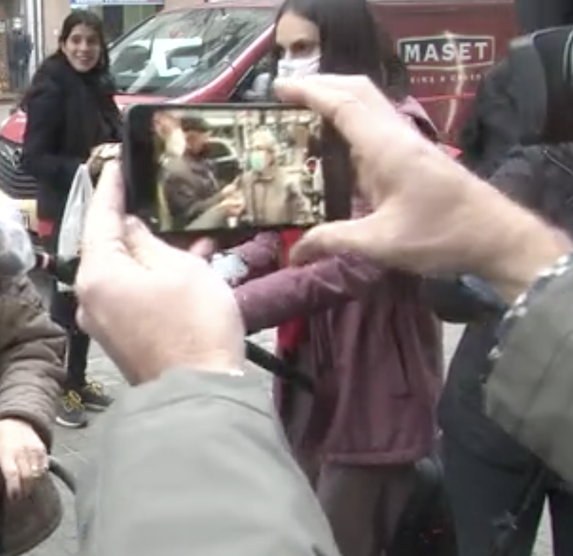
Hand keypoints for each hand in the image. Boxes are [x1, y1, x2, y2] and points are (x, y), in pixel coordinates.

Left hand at [0, 418, 47, 498]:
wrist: (16, 418)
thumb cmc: (0, 437)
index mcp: (6, 452)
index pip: (12, 474)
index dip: (13, 489)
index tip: (12, 497)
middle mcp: (22, 452)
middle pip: (27, 477)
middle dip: (23, 491)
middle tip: (19, 497)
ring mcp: (34, 451)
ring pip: (37, 475)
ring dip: (32, 485)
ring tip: (26, 490)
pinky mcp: (43, 450)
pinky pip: (44, 468)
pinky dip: (40, 476)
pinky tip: (34, 479)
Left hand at [75, 162, 243, 383]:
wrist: (199, 395)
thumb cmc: (193, 326)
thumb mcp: (178, 268)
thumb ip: (148, 241)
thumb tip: (129, 227)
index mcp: (96, 273)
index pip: (99, 217)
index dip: (110, 186)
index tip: (116, 161)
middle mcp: (90, 296)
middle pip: (106, 245)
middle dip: (130, 218)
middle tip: (148, 188)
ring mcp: (104, 320)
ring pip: (122, 270)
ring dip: (148, 248)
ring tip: (179, 224)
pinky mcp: (122, 337)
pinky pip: (132, 293)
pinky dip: (152, 274)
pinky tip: (185, 259)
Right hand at [275, 75, 569, 300]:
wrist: (496, 237)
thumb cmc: (441, 235)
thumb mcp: (380, 243)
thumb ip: (333, 240)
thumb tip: (294, 253)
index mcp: (386, 147)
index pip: (343, 104)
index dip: (309, 92)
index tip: (277, 89)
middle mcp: (396, 136)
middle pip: (357, 91)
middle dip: (320, 85)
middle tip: (284, 96)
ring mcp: (406, 144)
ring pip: (368, 104)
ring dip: (335, 100)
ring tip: (300, 113)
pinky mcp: (412, 156)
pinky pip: (374, 125)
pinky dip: (348, 121)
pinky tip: (332, 142)